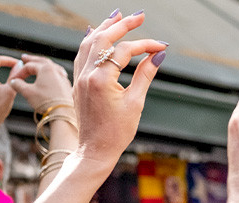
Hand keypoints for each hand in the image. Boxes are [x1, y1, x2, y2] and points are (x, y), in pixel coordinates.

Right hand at [10, 54, 74, 117]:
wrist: (62, 114)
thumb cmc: (45, 102)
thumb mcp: (27, 92)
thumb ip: (18, 84)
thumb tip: (13, 82)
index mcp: (46, 68)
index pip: (29, 67)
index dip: (20, 72)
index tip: (14, 80)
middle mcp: (56, 70)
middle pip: (42, 61)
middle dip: (32, 60)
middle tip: (24, 58)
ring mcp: (63, 78)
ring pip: (52, 67)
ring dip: (43, 64)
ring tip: (39, 63)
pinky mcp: (67, 86)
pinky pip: (58, 75)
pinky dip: (51, 72)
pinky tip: (51, 75)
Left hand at [72, 11, 168, 163]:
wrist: (95, 151)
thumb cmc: (117, 132)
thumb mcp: (135, 103)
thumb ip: (145, 76)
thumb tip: (158, 56)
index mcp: (101, 80)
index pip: (125, 51)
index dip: (144, 45)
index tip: (160, 46)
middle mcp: (87, 75)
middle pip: (103, 38)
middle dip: (122, 25)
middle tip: (139, 16)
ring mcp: (79, 78)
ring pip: (89, 43)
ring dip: (104, 27)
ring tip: (118, 16)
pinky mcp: (78, 83)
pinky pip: (81, 54)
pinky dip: (90, 41)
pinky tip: (96, 31)